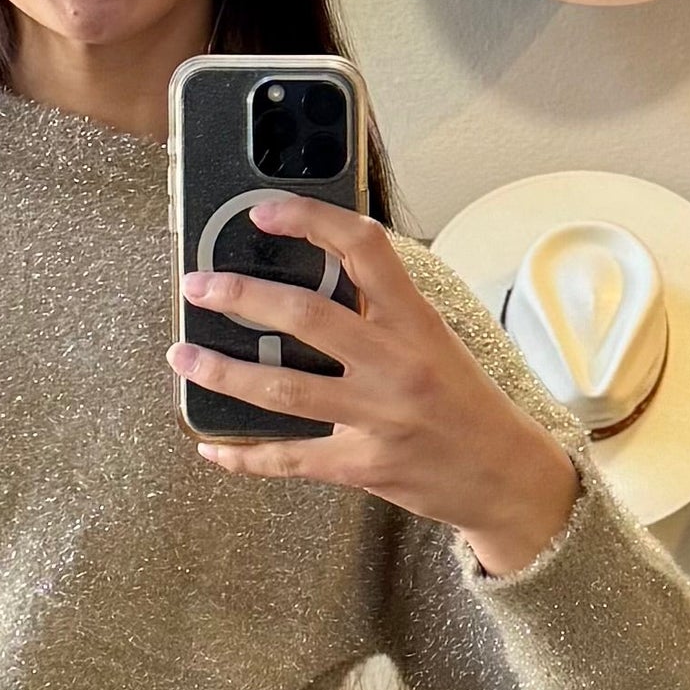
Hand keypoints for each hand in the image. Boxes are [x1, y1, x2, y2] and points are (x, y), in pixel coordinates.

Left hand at [170, 206, 581, 576]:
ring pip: (282, 390)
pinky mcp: (362, 466)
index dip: (311, 221)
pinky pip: (289, 459)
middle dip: (241, 297)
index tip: (265, 213)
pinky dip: (244, 456)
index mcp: (416, 321)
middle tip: (199, 285)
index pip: (364, 249)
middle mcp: (395, 364)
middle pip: (305, 316)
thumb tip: (314, 280)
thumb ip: (383, 312)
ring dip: (223, 372)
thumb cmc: (467, 403)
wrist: (505, 476)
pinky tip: (213, 447)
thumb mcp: (437, 340)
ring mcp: (376, 417)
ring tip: (184, 356)